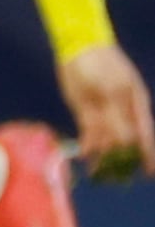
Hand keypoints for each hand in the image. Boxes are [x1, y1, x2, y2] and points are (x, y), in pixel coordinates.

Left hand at [62, 40, 153, 181]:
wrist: (80, 49)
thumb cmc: (102, 65)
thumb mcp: (111, 90)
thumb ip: (117, 116)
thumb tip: (126, 142)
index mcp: (136, 106)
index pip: (146, 135)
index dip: (148, 155)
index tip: (150, 173)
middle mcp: (122, 113)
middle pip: (125, 142)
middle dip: (122, 159)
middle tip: (116, 177)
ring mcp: (104, 113)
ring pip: (106, 140)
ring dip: (102, 156)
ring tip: (98, 173)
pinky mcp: (87, 112)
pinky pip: (90, 133)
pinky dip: (88, 145)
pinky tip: (85, 156)